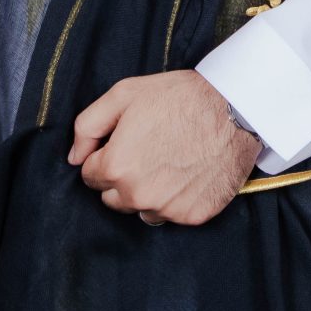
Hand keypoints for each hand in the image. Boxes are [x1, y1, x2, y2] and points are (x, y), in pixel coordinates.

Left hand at [69, 70, 261, 224]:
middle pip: (113, 198)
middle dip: (123, 178)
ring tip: (170, 163)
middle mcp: (138, 194)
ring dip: (148, 193)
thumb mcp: (124, 94)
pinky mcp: (193, 216)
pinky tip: (189, 173)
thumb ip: (88, 126)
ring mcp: (167, 208)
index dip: (106, 157)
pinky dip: (176, 199)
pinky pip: (171, 215)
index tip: (126, 143)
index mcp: (116, 166)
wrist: (236, 109)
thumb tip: (73, 157)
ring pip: (141, 210)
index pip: (91, 176)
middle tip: (148, 151)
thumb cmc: (180, 97)